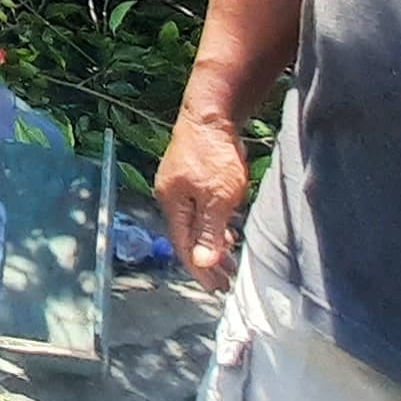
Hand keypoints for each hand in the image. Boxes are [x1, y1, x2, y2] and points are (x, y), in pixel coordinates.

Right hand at [156, 104, 253, 293]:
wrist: (211, 113)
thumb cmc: (214, 155)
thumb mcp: (218, 198)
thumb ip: (210, 231)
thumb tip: (201, 263)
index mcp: (172, 203)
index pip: (183, 245)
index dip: (200, 269)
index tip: (217, 288)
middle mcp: (171, 196)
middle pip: (187, 236)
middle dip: (207, 261)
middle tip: (226, 282)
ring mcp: (180, 185)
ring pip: (195, 223)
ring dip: (212, 244)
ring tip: (230, 261)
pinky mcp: (191, 175)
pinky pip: (200, 210)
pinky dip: (213, 226)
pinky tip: (227, 231)